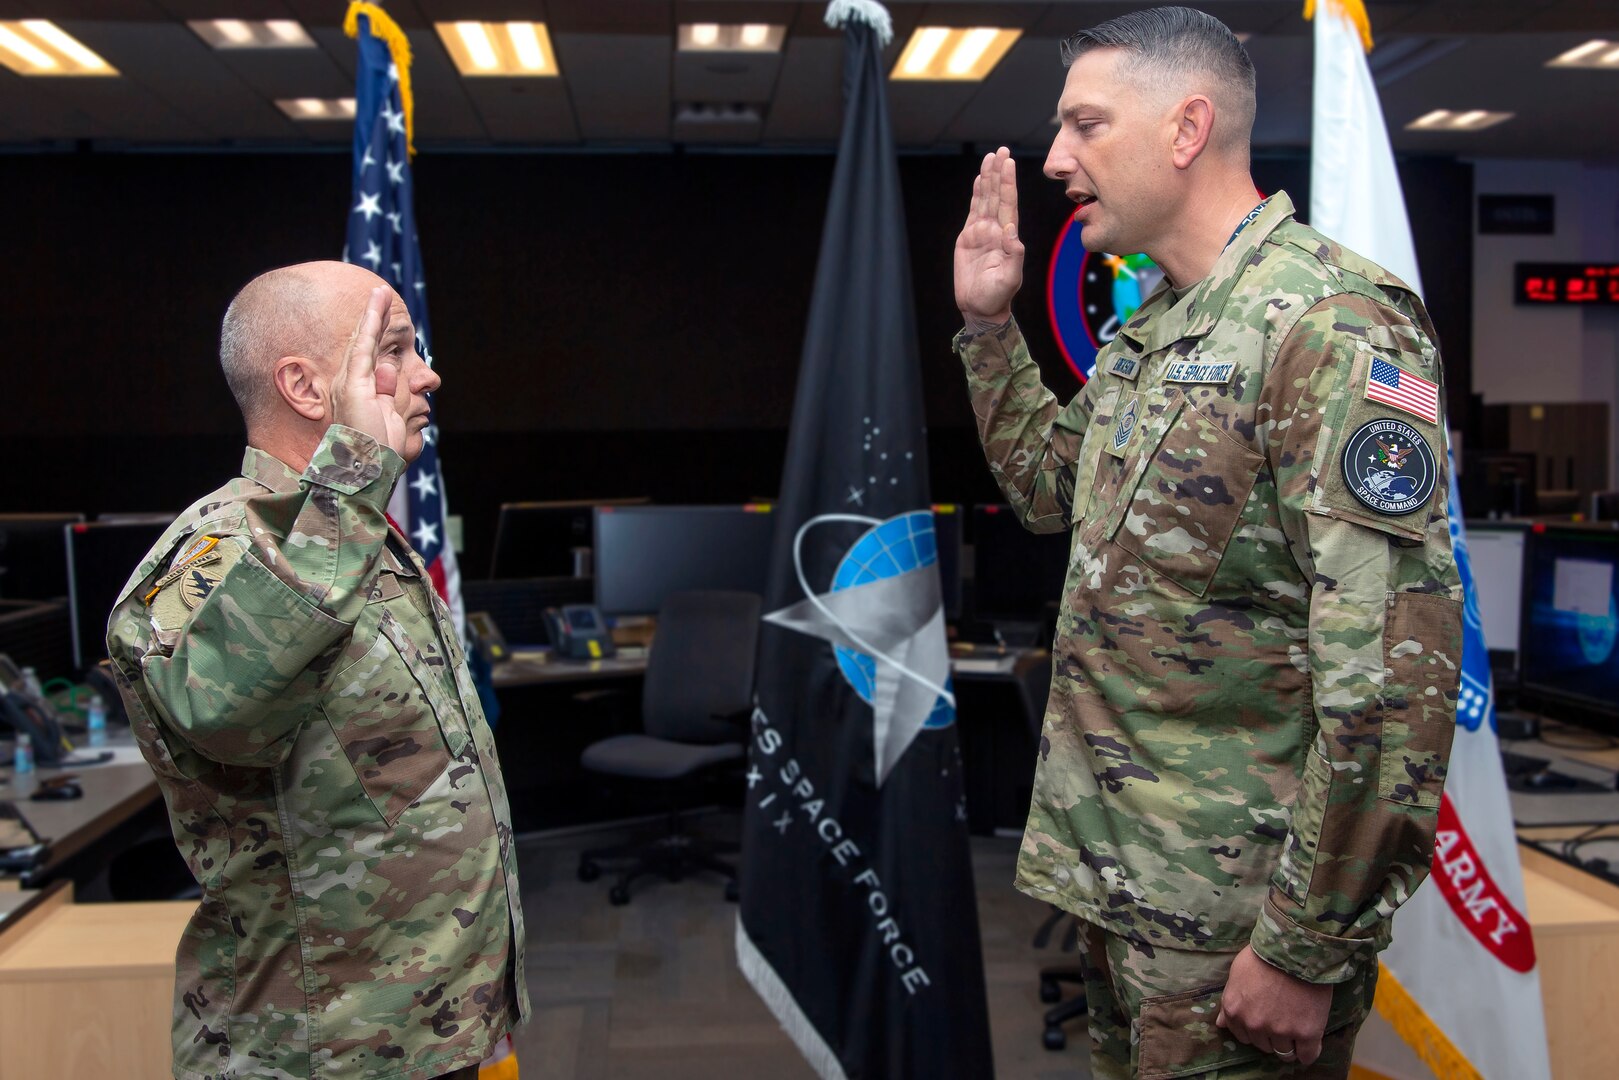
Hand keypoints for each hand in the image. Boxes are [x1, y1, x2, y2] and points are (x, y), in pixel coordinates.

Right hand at [329, 286, 407, 457]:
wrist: (367, 469)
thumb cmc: (378, 448)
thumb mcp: (390, 413)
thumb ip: (388, 391)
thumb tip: (389, 368)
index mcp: (359, 390)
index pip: (370, 355)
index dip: (375, 332)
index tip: (383, 312)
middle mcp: (351, 382)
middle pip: (365, 343)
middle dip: (373, 317)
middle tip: (380, 293)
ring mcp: (351, 381)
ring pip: (364, 339)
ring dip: (373, 314)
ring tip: (380, 292)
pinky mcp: (354, 382)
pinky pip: (364, 346)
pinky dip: (371, 324)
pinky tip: (376, 305)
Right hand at [954, 147, 1023, 329]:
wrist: (980, 308)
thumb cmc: (997, 296)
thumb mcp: (1009, 278)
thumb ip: (1014, 255)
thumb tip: (1012, 231)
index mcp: (1008, 237)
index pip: (1008, 204)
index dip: (1008, 183)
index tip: (1008, 163)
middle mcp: (996, 230)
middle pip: (997, 196)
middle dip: (999, 173)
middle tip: (1001, 150)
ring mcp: (982, 233)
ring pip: (985, 199)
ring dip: (988, 178)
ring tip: (990, 157)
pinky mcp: (968, 238)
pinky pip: (973, 211)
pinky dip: (976, 195)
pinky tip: (979, 180)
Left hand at [1215, 946, 1332, 1064]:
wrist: (1295, 948)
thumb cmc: (1264, 956)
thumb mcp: (1237, 974)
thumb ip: (1230, 1002)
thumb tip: (1221, 1024)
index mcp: (1234, 1011)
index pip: (1243, 1037)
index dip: (1256, 1031)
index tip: (1266, 1022)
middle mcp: (1254, 1025)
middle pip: (1264, 1046)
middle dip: (1272, 1036)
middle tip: (1283, 1020)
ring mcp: (1280, 1031)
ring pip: (1284, 1053)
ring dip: (1290, 1044)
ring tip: (1297, 1027)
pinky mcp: (1306, 1033)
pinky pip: (1307, 1056)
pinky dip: (1308, 1052)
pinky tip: (1309, 1042)